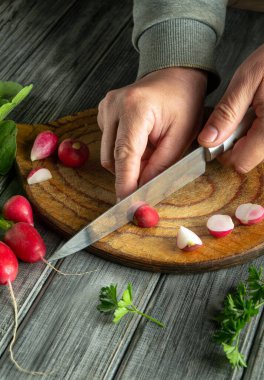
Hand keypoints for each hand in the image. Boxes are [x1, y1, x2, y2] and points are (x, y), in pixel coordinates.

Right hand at [97, 67, 206, 199]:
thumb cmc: (184, 102)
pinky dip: (124, 151)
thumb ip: (162, 165)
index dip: (125, 183)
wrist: (175, 75)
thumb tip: (143, 189)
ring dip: (128, 162)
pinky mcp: (103, 111)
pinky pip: (109, 144)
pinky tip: (140, 140)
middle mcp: (113, 106)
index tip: (127, 205)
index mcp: (135, 108)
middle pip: (112, 158)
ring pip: (108, 154)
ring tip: (150, 149)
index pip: (124, 155)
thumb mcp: (182, 135)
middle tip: (152, 173)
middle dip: (130, 173)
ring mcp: (105, 107)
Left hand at [198, 44, 263, 172]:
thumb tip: (207, 140)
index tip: (218, 134)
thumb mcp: (246, 80)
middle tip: (239, 115)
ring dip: (249, 136)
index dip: (223, 152)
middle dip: (237, 142)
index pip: (240, 163)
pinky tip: (262, 111)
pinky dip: (259, 130)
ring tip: (254, 110)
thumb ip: (227, 113)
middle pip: (250, 158)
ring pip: (258, 151)